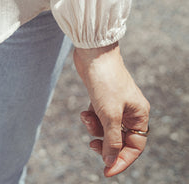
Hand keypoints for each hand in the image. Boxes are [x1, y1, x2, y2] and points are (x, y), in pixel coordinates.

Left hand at [73, 43, 149, 176]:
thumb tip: (110, 161)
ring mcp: (116, 103)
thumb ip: (112, 140)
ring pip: (106, 128)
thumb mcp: (109, 115)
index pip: (134, 146)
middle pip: (120, 139)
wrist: (92, 51)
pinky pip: (98, 116)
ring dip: (94, 128)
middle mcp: (130, 110)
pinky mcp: (102, 97)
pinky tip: (84, 111)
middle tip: (92, 146)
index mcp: (139, 114)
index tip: (106, 171)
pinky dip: (90, 117)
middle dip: (105, 144)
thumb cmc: (105, 81)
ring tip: (86, 118)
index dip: (122, 160)